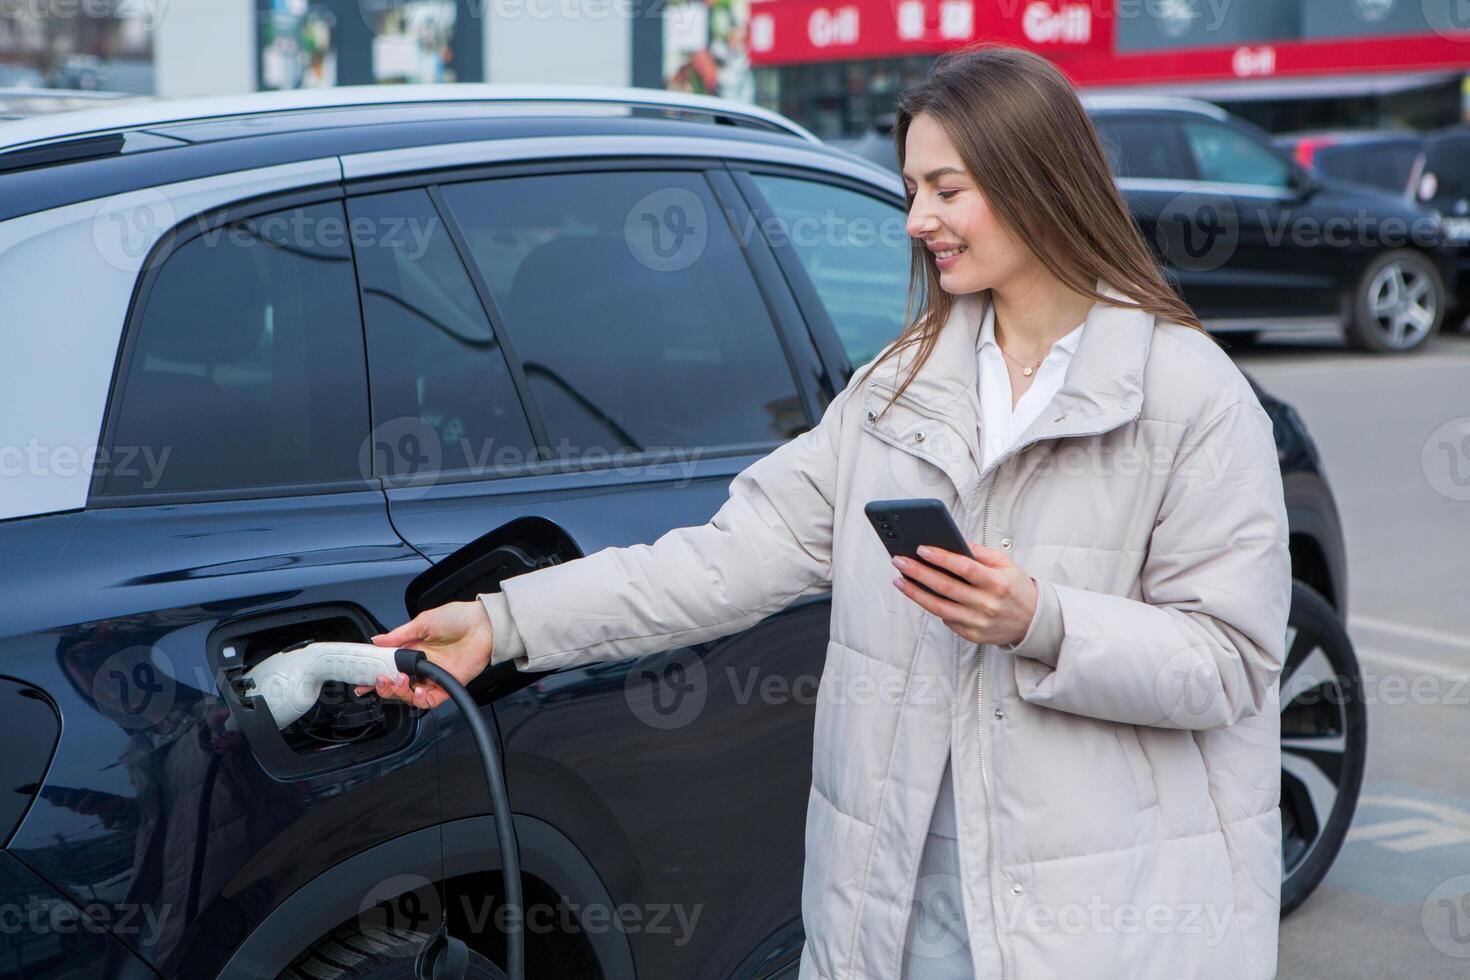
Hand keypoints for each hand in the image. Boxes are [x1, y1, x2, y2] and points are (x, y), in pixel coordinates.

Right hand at [358, 600, 494, 709]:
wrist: (484, 625)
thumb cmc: (458, 618)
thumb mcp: (423, 622)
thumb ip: (399, 635)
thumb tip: (376, 640)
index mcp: (412, 649)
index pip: (387, 666)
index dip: (374, 674)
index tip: (361, 680)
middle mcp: (420, 665)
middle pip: (395, 684)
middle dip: (383, 686)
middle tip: (380, 680)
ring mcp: (433, 677)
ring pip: (409, 695)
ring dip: (399, 692)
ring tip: (399, 681)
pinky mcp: (447, 685)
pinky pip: (430, 701)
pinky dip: (420, 700)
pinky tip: (418, 691)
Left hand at [890, 541, 1037, 646]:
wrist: (1032, 622)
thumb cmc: (1015, 588)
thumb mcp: (1006, 565)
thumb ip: (980, 553)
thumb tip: (953, 541)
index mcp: (997, 583)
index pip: (965, 568)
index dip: (942, 558)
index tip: (921, 548)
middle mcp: (987, 604)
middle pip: (946, 587)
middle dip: (919, 572)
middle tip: (899, 560)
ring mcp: (978, 622)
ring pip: (939, 607)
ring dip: (915, 592)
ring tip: (899, 579)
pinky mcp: (971, 635)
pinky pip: (945, 619)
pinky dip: (930, 605)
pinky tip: (917, 593)